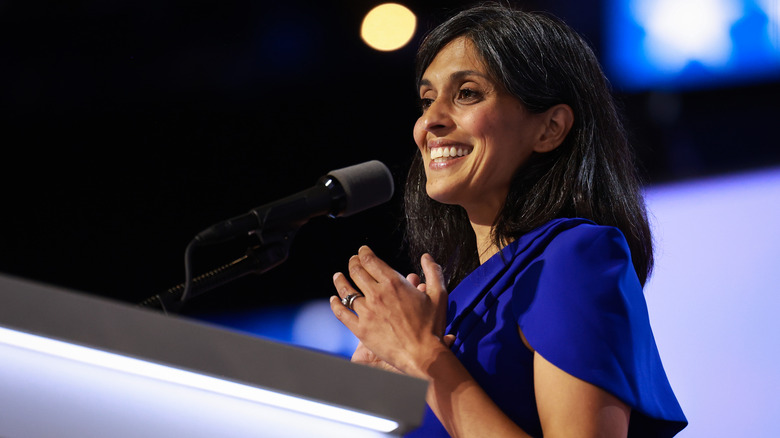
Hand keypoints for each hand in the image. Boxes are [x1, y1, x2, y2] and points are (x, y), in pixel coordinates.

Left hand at [329, 246, 448, 376]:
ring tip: (338, 275)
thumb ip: (433, 272)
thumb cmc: (432, 327)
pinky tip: (333, 300)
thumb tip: (426, 257)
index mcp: (393, 283)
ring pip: (346, 291)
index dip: (364, 253)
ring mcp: (366, 312)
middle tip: (353, 261)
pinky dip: (335, 304)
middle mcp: (377, 294)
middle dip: (353, 263)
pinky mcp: (361, 329)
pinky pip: (342, 313)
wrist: (423, 355)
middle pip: (357, 272)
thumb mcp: (439, 295)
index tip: (362, 251)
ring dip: (340, 280)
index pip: (371, 261)